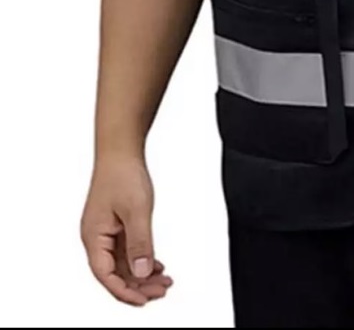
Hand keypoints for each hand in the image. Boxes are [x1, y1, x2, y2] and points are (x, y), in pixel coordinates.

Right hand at [80, 155, 172, 305]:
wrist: (121, 151)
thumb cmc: (123, 175)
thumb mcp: (136, 211)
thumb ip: (140, 243)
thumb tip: (140, 272)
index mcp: (94, 237)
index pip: (106, 275)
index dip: (125, 292)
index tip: (145, 300)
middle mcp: (96, 237)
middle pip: (114, 273)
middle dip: (137, 286)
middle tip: (161, 291)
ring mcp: (106, 231)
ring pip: (122, 263)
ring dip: (141, 274)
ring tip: (163, 282)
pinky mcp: (115, 224)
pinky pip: (126, 250)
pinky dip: (141, 259)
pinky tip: (156, 265)